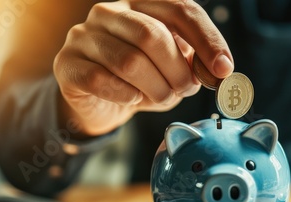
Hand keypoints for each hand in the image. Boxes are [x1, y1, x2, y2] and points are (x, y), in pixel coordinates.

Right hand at [53, 1, 233, 135]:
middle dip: (178, 71)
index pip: (180, 9)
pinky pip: (102, 80)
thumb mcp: (173, 70)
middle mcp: (110, 12)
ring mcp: (84, 35)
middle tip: (185, 90)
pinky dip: (126, 96)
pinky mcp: (67, 63)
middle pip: (152, 35)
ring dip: (155, 88)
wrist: (100, 103)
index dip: (207, 40)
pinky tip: (132, 100)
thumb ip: (193, 64)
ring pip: (129, 61)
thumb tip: (217, 70)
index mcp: (142, 4)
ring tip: (160, 97)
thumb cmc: (142, 82)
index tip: (223, 69)